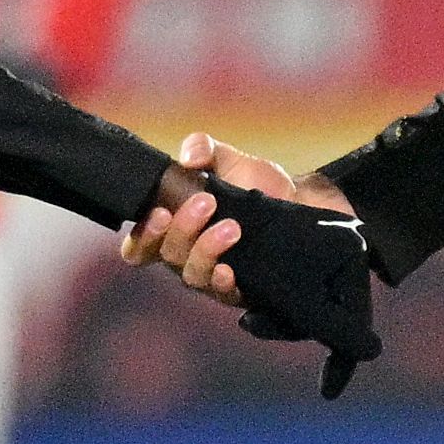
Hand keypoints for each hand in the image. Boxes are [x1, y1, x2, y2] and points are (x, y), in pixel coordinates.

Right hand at [130, 132, 377, 397]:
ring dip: (205, 250)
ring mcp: (211, 277)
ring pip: (191, 276)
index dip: (141, 236)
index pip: (140, 246)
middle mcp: (187, 256)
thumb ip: (203, 149)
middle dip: (183, 228)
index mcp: (175, 228)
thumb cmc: (257, 183)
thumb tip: (188, 157)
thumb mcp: (230, 159)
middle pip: (167, 256)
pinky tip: (230, 269)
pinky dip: (221, 281)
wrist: (303, 204)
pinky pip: (221, 295)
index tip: (159, 212)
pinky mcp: (238, 292)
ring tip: (232, 227)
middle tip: (207, 202)